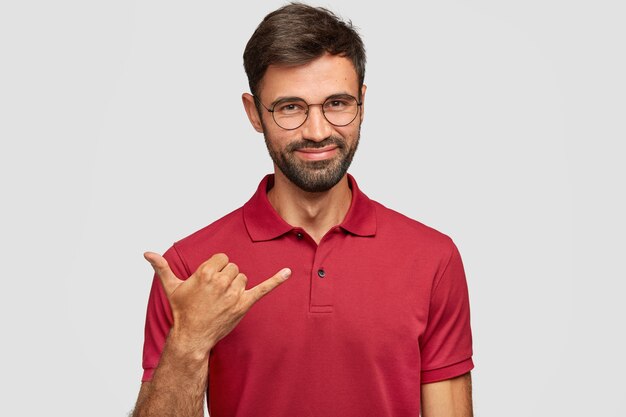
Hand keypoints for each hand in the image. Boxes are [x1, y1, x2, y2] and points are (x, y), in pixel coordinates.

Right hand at [144, 251, 290, 356]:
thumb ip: (162, 267)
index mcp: (205, 273)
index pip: (222, 258)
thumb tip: (147, 253)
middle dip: (225, 277)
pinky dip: (277, 280)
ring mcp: (233, 294)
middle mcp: (220, 281)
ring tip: (222, 300)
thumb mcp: (171, 287)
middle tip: (214, 294)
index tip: (208, 281)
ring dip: (235, 286)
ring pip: (242, 277)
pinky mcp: (244, 304)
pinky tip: (288, 272)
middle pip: (233, 267)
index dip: (216, 268)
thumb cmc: (183, 311)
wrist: (192, 337)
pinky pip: (263, 288)